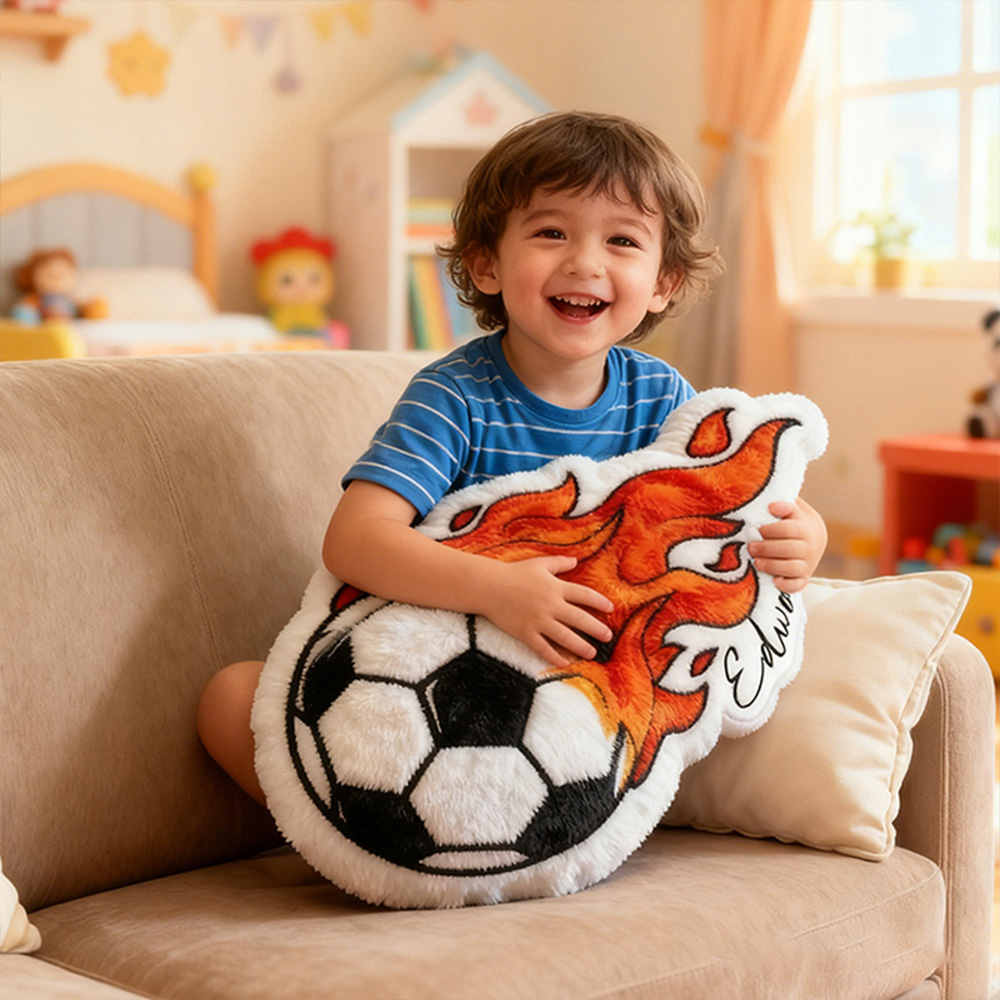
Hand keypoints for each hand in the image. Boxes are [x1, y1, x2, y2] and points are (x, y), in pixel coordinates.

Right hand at [477, 555, 613, 667]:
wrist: (489, 587)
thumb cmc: (514, 573)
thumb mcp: (539, 564)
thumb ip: (559, 563)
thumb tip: (576, 560)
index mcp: (556, 587)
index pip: (584, 595)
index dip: (599, 602)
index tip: (610, 609)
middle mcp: (551, 605)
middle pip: (580, 619)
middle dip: (596, 629)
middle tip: (608, 636)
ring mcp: (539, 621)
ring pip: (565, 637)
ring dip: (581, 646)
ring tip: (592, 652)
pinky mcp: (526, 633)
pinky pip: (544, 648)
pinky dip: (555, 656)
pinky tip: (565, 663)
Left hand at [747, 498, 827, 593]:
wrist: (813, 540)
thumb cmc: (793, 522)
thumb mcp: (791, 510)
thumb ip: (783, 505)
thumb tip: (771, 505)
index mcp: (804, 528)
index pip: (788, 529)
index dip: (771, 530)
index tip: (758, 529)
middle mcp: (808, 547)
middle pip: (788, 549)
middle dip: (766, 548)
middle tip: (750, 547)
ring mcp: (806, 564)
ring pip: (791, 568)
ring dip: (772, 566)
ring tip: (755, 562)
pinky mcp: (802, 578)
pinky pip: (797, 586)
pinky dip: (786, 585)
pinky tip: (774, 581)